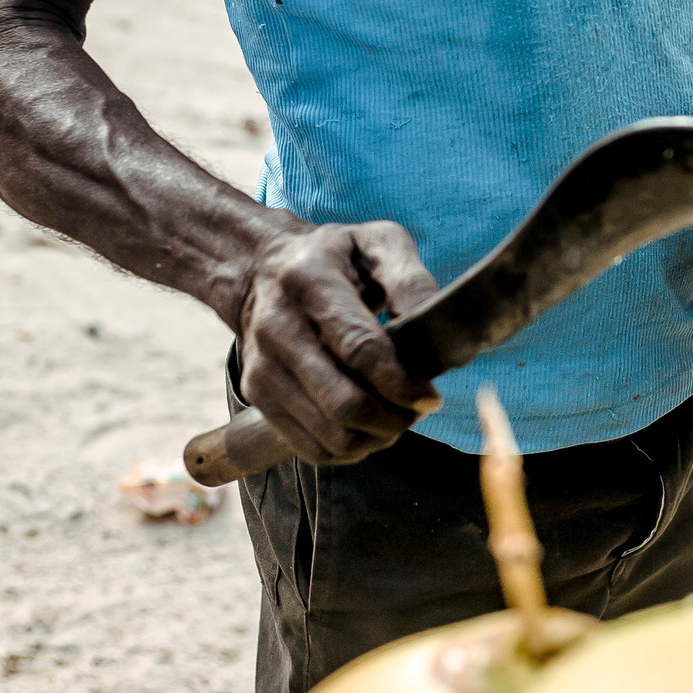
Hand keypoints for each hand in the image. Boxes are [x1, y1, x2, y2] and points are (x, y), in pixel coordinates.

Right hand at [236, 221, 443, 463]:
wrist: (260, 271)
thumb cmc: (334, 258)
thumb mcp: (377, 243)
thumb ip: (410, 280)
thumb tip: (435, 331)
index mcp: (309, 283)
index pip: (359, 349)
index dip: (401, 382)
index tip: (431, 396)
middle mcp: (277, 329)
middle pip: (343, 403)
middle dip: (394, 419)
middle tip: (419, 409)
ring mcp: (261, 368)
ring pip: (330, 436)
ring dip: (376, 438)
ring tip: (397, 416)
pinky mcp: (256, 397)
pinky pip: (312, 449)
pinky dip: (350, 449)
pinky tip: (368, 426)